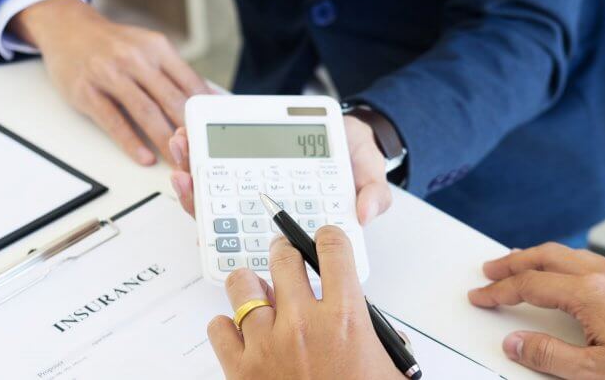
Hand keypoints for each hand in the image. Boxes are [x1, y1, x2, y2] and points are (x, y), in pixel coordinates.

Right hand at [10, 0, 209, 164]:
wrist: (68, 29)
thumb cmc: (113, 44)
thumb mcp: (149, 47)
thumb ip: (176, 72)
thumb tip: (207, 99)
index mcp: (157, 48)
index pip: (190, 83)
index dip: (204, 111)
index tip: (212, 132)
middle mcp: (135, 58)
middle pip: (171, 100)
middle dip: (188, 131)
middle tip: (199, 154)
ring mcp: (109, 75)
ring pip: (145, 113)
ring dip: (164, 141)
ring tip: (177, 161)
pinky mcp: (86, 92)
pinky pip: (113, 122)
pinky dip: (131, 143)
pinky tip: (144, 156)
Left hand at [169, 116, 392, 224]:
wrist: (349, 131)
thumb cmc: (354, 158)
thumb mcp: (369, 173)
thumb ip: (372, 192)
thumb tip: (364, 213)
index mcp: (288, 218)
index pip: (253, 235)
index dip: (225, 233)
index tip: (209, 218)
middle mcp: (263, 206)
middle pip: (220, 212)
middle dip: (195, 195)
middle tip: (185, 176)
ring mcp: (250, 185)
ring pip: (211, 187)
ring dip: (190, 167)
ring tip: (181, 144)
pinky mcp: (244, 160)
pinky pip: (213, 161)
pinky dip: (196, 148)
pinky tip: (187, 132)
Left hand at [207, 226, 400, 378]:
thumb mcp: (387, 369)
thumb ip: (377, 336)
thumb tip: (364, 319)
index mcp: (345, 318)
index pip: (332, 248)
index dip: (328, 238)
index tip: (324, 240)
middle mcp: (302, 323)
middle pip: (283, 256)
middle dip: (286, 252)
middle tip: (288, 259)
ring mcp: (266, 344)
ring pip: (242, 285)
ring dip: (251, 285)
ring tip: (261, 294)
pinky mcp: (239, 369)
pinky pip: (218, 326)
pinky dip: (226, 325)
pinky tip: (242, 334)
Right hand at [467, 243, 604, 378]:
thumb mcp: (597, 373)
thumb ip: (549, 356)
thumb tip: (515, 342)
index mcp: (589, 293)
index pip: (530, 285)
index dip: (499, 291)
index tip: (480, 296)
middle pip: (545, 255)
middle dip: (512, 261)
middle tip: (489, 270)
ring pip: (569, 252)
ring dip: (538, 257)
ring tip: (521, 266)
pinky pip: (590, 259)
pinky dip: (565, 261)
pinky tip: (567, 275)